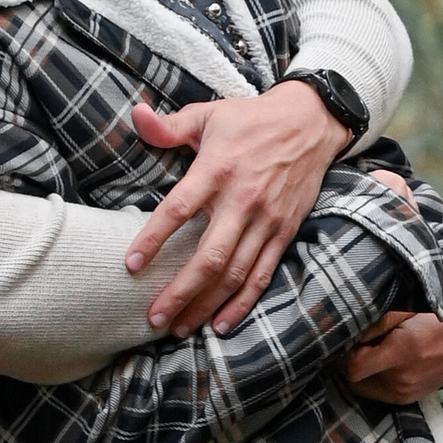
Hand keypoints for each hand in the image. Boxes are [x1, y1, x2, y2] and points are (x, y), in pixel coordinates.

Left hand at [124, 80, 341, 334]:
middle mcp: (242, 200)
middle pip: (208, 257)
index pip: (178, 210)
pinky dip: (242, 303)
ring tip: (179, 328)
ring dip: (206, 305)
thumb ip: (168, 126)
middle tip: (154, 318)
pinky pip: (261, 274)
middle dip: (179, 292)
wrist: (310, 122)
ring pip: (234, 274)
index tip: (131, 265)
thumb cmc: (251, 119)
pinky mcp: (284, 232)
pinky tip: (221, 324)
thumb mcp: (208, 114)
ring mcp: (266, 221)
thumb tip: (135, 115)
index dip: (153, 239)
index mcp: (217, 170)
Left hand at [339, 287, 442, 401]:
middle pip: (354, 378)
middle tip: (355, 339)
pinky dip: (373, 377)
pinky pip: (379, 392)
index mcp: (403, 352)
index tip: (346, 334)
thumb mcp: (411, 302)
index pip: (351, 365)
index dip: (344, 350)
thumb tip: (348, 330)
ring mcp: (408, 391)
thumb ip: (377, 318)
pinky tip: (382, 358)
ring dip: (361, 368)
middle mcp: (404, 378)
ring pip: (363, 386)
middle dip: (349, 359)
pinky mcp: (412, 396)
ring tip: (371, 347)